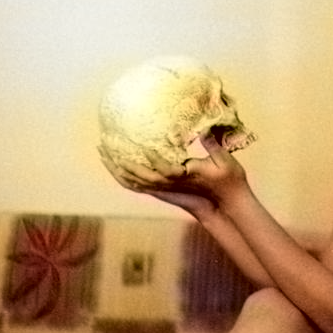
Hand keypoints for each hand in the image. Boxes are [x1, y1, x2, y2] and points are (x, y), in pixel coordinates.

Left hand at [98, 136, 248, 215]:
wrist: (225, 205)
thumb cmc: (228, 181)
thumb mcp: (225, 160)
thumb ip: (213, 144)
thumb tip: (204, 127)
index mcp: (187, 175)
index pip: (165, 169)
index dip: (153, 158)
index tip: (142, 144)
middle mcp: (172, 184)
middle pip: (141, 177)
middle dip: (121, 162)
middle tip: (106, 144)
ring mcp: (165, 189)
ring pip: (135, 182)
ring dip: (117, 169)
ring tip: (103, 153)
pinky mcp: (163, 192)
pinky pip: (138, 186)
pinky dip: (124, 178)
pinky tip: (115, 168)